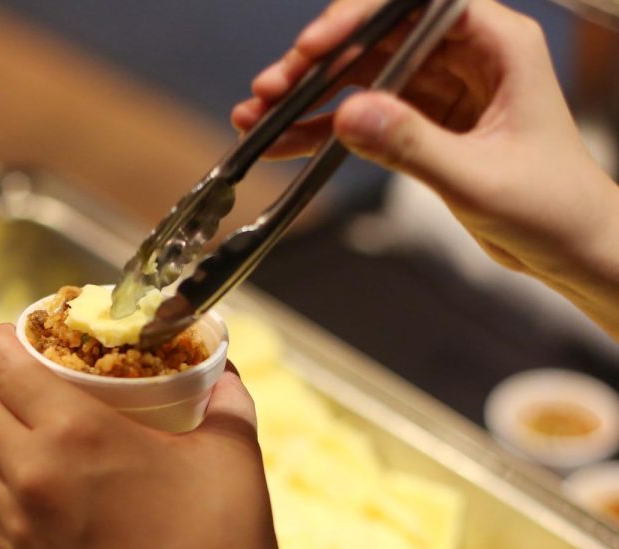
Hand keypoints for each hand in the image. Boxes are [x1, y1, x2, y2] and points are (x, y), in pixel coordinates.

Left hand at [0, 324, 288, 548]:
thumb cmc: (221, 539)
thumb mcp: (230, 452)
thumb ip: (226, 401)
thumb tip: (226, 375)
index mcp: (77, 434)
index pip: (1, 366)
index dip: (3, 340)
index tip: (18, 333)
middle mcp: (33, 476)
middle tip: (32, 382)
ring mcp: (22, 525)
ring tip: (30, 432)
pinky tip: (34, 483)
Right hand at [232, 0, 618, 338]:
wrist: (567, 248)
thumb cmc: (552, 207)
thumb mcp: (479, 178)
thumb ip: (413, 146)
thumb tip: (350, 116)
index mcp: (495, 45)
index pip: (415, 4)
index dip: (359, 17)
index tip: (316, 47)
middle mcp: (462, 56)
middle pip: (375, 38)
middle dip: (317, 64)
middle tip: (271, 89)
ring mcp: (438, 89)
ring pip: (359, 77)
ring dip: (308, 98)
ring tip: (258, 118)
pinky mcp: (421, 123)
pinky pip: (361, 117)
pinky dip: (322, 130)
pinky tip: (284, 143)